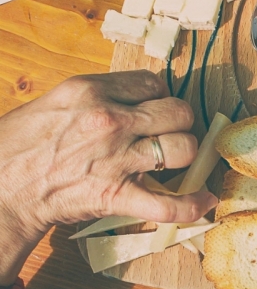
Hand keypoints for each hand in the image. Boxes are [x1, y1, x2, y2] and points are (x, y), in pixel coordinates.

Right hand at [0, 71, 217, 275]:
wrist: (0, 189)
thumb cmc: (19, 146)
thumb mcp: (57, 102)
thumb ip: (98, 96)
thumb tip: (134, 96)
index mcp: (92, 92)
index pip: (153, 83)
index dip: (160, 96)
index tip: (155, 107)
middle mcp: (110, 121)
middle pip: (179, 112)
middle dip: (181, 123)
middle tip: (169, 133)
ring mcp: (116, 159)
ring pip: (183, 149)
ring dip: (186, 156)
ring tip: (177, 161)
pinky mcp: (116, 196)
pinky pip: (169, 204)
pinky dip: (191, 205)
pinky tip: (203, 200)